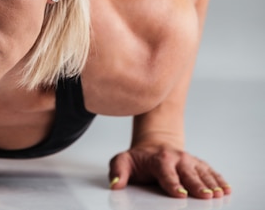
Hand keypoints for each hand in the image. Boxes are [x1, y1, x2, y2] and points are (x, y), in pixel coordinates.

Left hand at [108, 144, 230, 198]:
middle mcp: (176, 158)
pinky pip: (210, 171)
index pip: (165, 172)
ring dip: (211, 183)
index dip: (172, 183)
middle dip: (196, 184)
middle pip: (188, 173)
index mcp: (158, 159)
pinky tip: (226, 189)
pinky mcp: (198, 164)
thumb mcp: (123, 161)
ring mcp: (189, 161)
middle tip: (205, 196)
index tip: (179, 193)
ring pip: (202, 173)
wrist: (155, 144)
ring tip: (219, 194)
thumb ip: (118, 172)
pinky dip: (219, 179)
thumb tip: (115, 185)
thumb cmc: (139, 158)